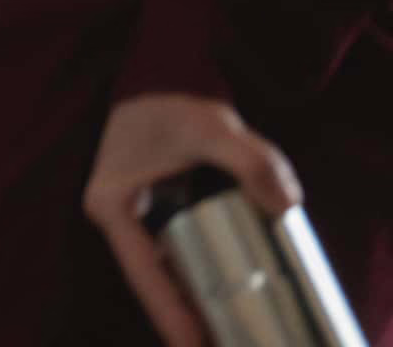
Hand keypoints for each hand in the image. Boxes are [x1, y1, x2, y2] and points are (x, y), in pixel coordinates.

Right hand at [83, 93, 303, 346]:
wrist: (157, 77)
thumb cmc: (171, 103)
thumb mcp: (213, 129)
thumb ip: (251, 160)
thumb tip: (286, 203)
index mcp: (112, 203)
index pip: (142, 272)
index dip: (170, 313)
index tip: (193, 344)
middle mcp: (112, 214)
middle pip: (149, 278)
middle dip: (180, 315)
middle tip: (212, 343)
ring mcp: (126, 213)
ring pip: (157, 268)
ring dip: (186, 298)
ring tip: (218, 331)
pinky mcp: (144, 209)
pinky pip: (166, 252)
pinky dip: (189, 274)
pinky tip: (217, 291)